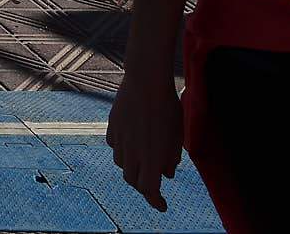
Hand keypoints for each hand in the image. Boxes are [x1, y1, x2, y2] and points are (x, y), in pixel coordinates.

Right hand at [106, 69, 182, 212]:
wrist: (146, 82)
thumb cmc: (168, 109)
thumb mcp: (177, 137)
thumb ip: (172, 159)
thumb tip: (166, 174)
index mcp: (151, 159)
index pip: (149, 190)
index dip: (156, 201)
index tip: (162, 206)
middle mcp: (132, 153)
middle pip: (133, 180)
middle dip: (144, 186)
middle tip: (154, 182)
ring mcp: (120, 140)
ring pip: (121, 164)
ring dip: (132, 168)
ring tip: (143, 160)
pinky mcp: (112, 127)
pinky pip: (115, 146)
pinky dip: (123, 151)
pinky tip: (131, 143)